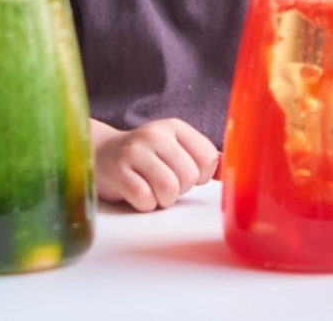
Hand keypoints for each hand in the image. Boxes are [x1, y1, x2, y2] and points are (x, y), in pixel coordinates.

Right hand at [91, 118, 220, 211]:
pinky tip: (137, 195)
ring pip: (169, 188)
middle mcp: (155, 134)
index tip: (184, 173)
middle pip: (190, 176)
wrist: (101, 154)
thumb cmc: (145, 158)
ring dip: (164, 199)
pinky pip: (145, 198)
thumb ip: (202, 158)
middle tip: (164, 184)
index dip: (202, 175)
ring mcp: (134, 152)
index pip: (208, 157)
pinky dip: (145, 205)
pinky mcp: (117, 171)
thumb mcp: (174, 149)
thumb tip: (232, 171)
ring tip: (153, 191)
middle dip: (181, 189)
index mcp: (174, 127)